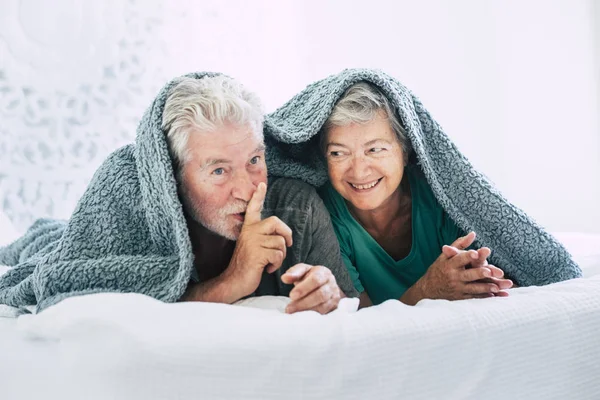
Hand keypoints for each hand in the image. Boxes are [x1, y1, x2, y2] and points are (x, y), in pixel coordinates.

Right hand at [221, 182, 293, 300]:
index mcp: (248, 228)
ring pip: (280, 242)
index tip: (261, 184)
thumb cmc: (246, 266)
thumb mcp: (252, 246)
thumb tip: (280, 235)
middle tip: (287, 244)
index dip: (258, 196)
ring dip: (280, 255)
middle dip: (286, 233)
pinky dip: (277, 264)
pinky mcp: (257, 254)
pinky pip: (278, 255)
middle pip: (275, 222)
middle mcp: (249, 232)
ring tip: (270, 262)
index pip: (253, 208)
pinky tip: (268, 269)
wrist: (233, 281)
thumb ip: (262, 237)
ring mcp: (252, 242)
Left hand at [281, 264, 340, 313]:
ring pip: (323, 306)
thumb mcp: (301, 271)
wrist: (323, 284)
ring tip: (293, 312)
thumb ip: (293, 273)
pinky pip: (324, 313)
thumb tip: (285, 278)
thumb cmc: (309, 277)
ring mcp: (334, 296)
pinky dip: (312, 316)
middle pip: (320, 295)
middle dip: (303, 303)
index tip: (291, 296)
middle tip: (289, 308)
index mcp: (324, 272)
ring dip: (306, 310)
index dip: (303, 288)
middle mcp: (331, 284)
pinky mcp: (334, 307)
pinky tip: (302, 316)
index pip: (315, 280)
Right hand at [416, 233, 511, 300]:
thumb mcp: (445, 255)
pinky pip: (474, 297)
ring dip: (485, 287)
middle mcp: (454, 276)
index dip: (468, 256)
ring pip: (473, 288)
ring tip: (497, 286)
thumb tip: (473, 234)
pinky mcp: (461, 297)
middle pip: (468, 275)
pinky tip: (495, 295)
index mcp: (450, 264)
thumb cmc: (439, 268)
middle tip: (489, 271)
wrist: (428, 288)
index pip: (459, 259)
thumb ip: (460, 244)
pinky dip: (484, 296)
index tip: (476, 253)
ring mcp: (458, 288)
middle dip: (479, 273)